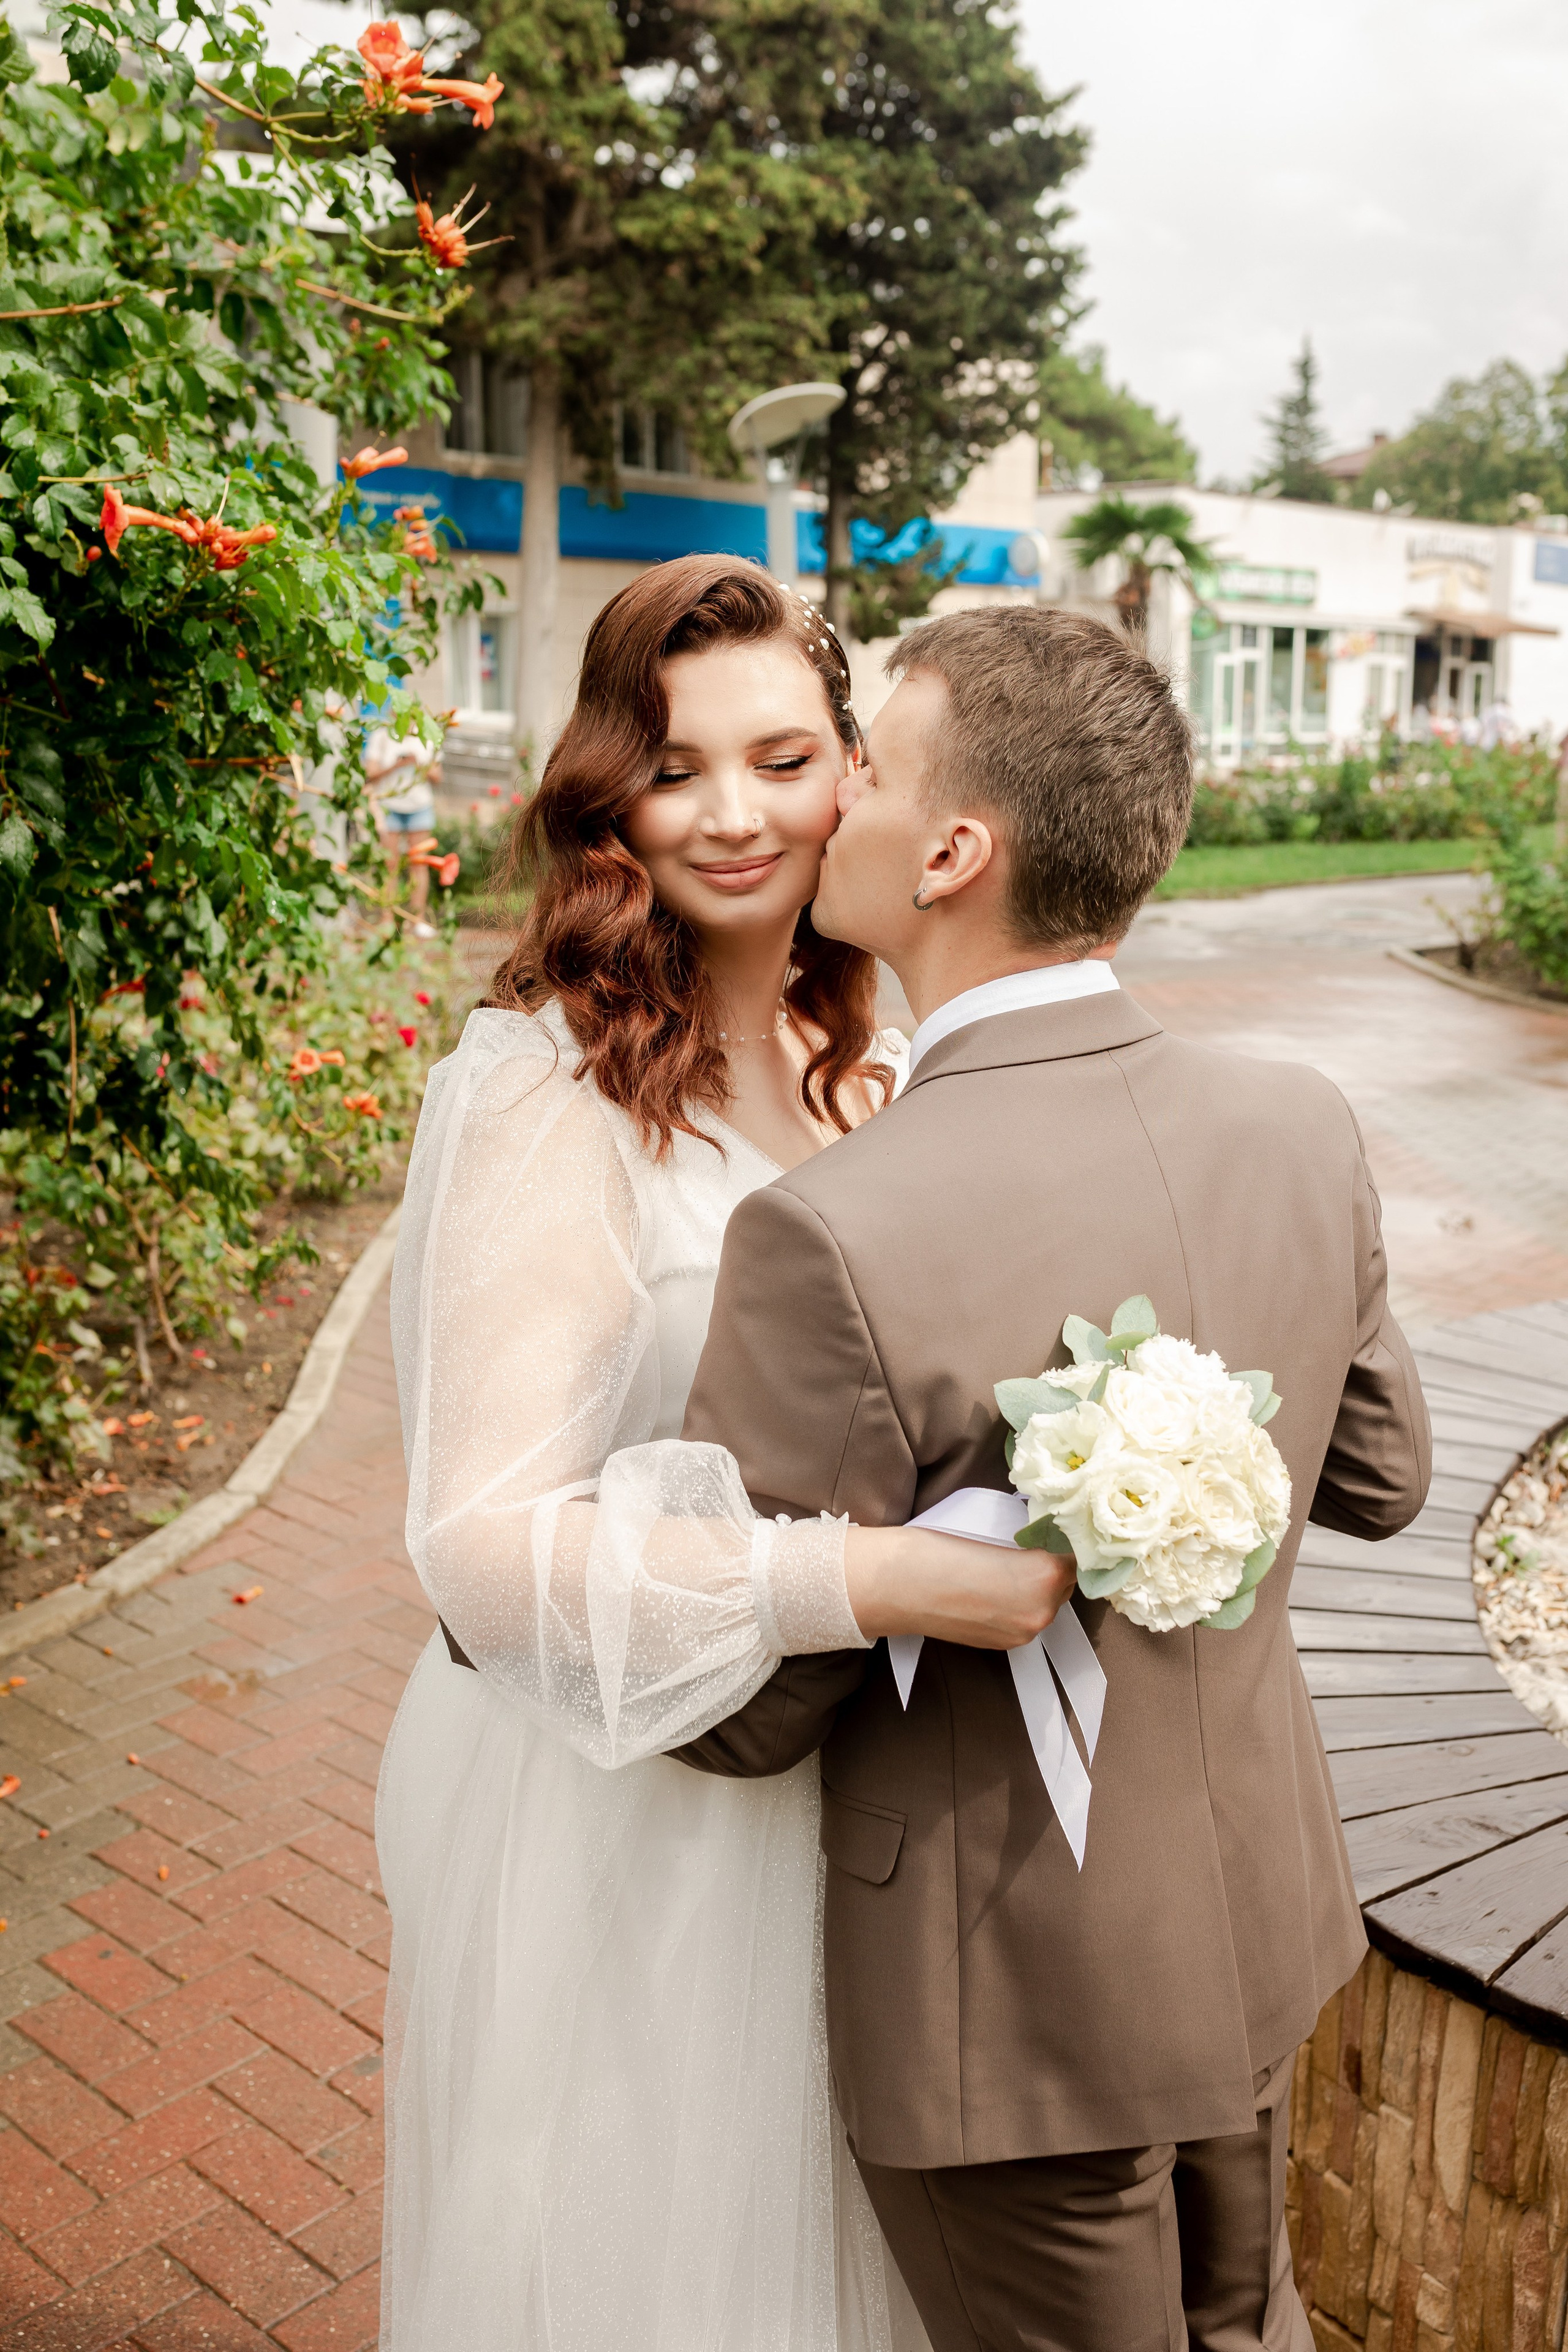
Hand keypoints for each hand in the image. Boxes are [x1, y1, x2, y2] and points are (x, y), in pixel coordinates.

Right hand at [844, 1526, 1077, 1649]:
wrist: (895, 1583)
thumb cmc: (937, 1545)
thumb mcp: (994, 1528)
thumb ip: (1031, 1537)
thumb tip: (1050, 1532)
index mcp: (1044, 1574)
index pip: (1078, 1552)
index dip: (1066, 1536)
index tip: (1055, 1526)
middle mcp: (1042, 1611)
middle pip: (1066, 1581)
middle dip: (1054, 1563)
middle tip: (1031, 1542)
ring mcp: (1023, 1633)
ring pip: (1049, 1603)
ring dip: (1038, 1585)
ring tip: (1008, 1564)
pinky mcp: (1004, 1645)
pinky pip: (1026, 1618)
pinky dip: (1019, 1602)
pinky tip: (994, 1586)